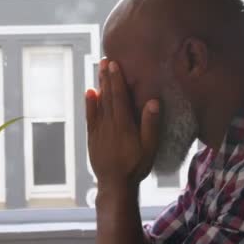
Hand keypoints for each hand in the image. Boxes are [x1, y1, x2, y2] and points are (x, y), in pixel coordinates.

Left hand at [86, 59, 160, 186]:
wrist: (114, 184)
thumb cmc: (136, 166)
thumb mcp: (149, 147)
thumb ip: (150, 125)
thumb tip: (153, 101)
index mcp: (124, 125)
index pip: (119, 97)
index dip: (117, 80)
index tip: (115, 64)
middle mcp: (109, 124)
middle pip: (108, 96)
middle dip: (107, 77)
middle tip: (105, 59)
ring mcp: (99, 130)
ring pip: (99, 103)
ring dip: (99, 85)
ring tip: (99, 70)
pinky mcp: (92, 136)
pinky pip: (90, 116)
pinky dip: (90, 103)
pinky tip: (90, 91)